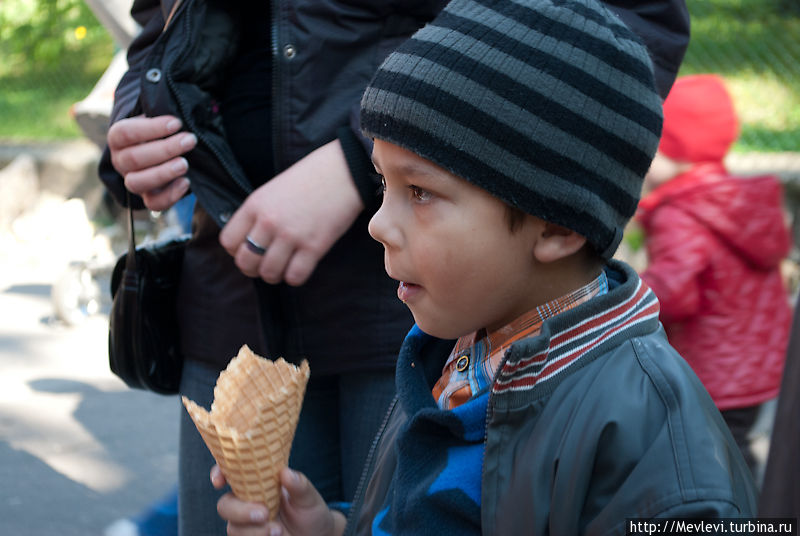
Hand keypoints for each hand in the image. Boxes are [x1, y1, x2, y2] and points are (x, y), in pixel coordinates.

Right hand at [107, 114, 196, 210]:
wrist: (166, 147)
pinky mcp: (149, 197)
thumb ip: (162, 110)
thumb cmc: (163, 129)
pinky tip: (186, 182)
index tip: (177, 123)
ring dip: (163, 173)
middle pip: (133, 158)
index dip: (151, 128)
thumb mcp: (160, 116)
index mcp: (118, 138)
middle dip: (165, 149)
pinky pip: (153, 204)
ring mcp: (133, 180)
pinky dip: (170, 196)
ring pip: (137, 183)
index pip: (125, 133)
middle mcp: (121, 160)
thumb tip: (177, 108)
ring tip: (185, 163)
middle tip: (190, 140)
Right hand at [211, 465, 345, 535]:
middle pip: (225, 505)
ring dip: (254, 531)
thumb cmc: (309, 510)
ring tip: (278, 530)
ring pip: (233, 528)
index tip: (220, 482)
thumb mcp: (308, 496)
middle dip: (240, 511)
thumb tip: (285, 473)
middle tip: (263, 513)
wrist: (317, 535)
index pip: (230, 474)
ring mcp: (246, 524)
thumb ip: (298, 484)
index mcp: (256, 483)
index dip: (219, 474)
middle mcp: (247, 503)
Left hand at [219, 139, 362, 285]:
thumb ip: (257, 214)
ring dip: (275, 275)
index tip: (250, 249)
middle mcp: (269, 222)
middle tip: (265, 263)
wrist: (343, 172)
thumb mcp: (272, 190)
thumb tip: (249, 242)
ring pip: (269, 273)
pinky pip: (295, 277)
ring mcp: (291, 235)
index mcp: (255, 205)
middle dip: (253, 268)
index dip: (237, 251)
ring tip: (284, 266)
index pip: (229, 242)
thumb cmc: (309, 179)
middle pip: (245, 262)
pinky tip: (300, 266)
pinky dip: (295, 277)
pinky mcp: (314, 246)